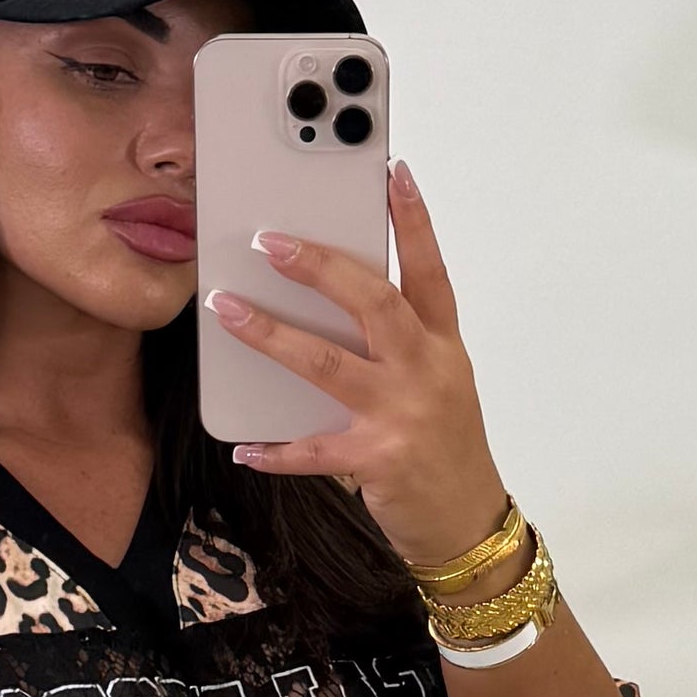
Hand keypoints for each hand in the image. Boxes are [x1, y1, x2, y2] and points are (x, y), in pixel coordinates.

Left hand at [213, 162, 510, 576]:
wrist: (467, 521)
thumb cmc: (445, 446)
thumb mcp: (437, 383)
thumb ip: (397, 344)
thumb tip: (327, 303)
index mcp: (442, 346)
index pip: (429, 271)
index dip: (413, 222)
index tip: (394, 174)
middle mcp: (427, 371)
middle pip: (375, 303)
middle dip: (322, 268)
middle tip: (273, 242)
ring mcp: (403, 415)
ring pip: (330, 364)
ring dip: (273, 334)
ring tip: (228, 309)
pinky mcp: (379, 459)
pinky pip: (314, 451)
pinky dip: (276, 450)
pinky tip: (245, 447)